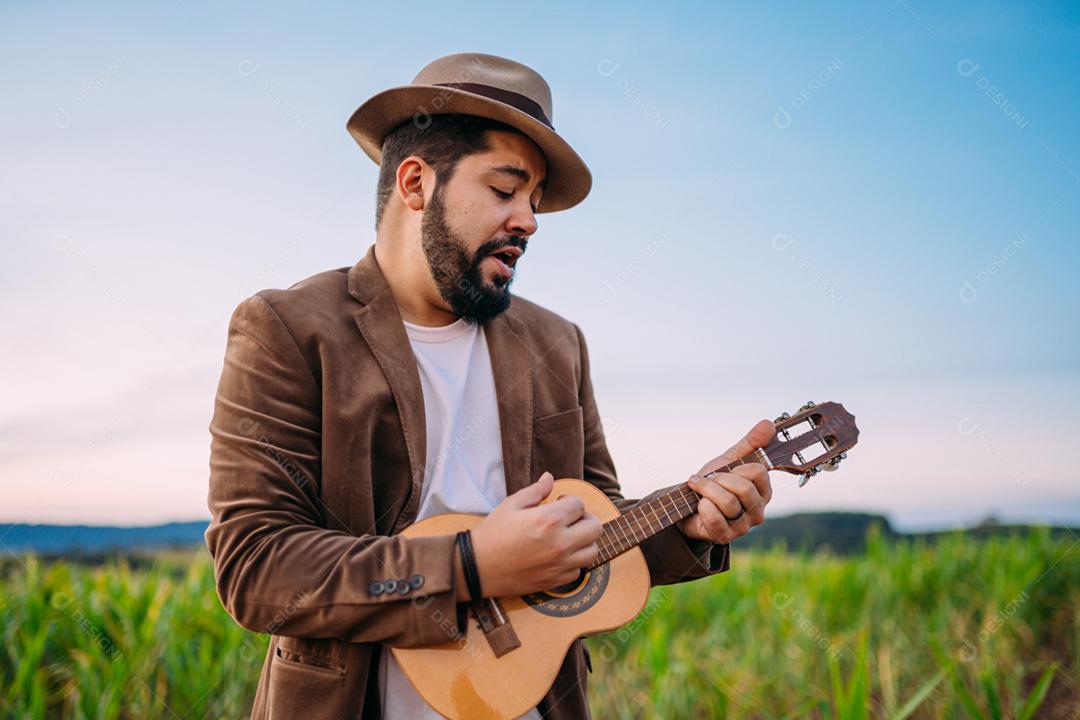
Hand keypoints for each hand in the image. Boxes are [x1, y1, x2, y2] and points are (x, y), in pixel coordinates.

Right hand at [466, 471, 602, 598]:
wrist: (476, 567)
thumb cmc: (492, 534)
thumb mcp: (511, 505)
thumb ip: (535, 491)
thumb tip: (549, 478)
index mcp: (548, 520)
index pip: (579, 504)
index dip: (569, 501)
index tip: (559, 503)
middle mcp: (559, 543)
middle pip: (595, 527)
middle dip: (584, 518)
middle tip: (570, 519)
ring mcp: (559, 565)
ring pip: (592, 551)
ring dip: (584, 541)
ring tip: (568, 537)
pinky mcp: (554, 581)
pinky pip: (579, 571)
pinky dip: (574, 561)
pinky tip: (560, 555)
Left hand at [677, 419, 774, 544]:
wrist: (686, 506)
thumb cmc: (712, 483)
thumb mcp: (729, 460)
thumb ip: (749, 443)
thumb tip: (768, 423)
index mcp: (763, 492)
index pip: (758, 472)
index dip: (736, 468)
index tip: (724, 471)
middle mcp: (757, 512)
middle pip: (744, 488)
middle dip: (718, 479)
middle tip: (708, 480)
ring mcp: (742, 527)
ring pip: (727, 502)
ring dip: (706, 491)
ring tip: (699, 491)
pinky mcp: (725, 538)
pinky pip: (714, 518)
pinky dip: (701, 507)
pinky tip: (698, 506)